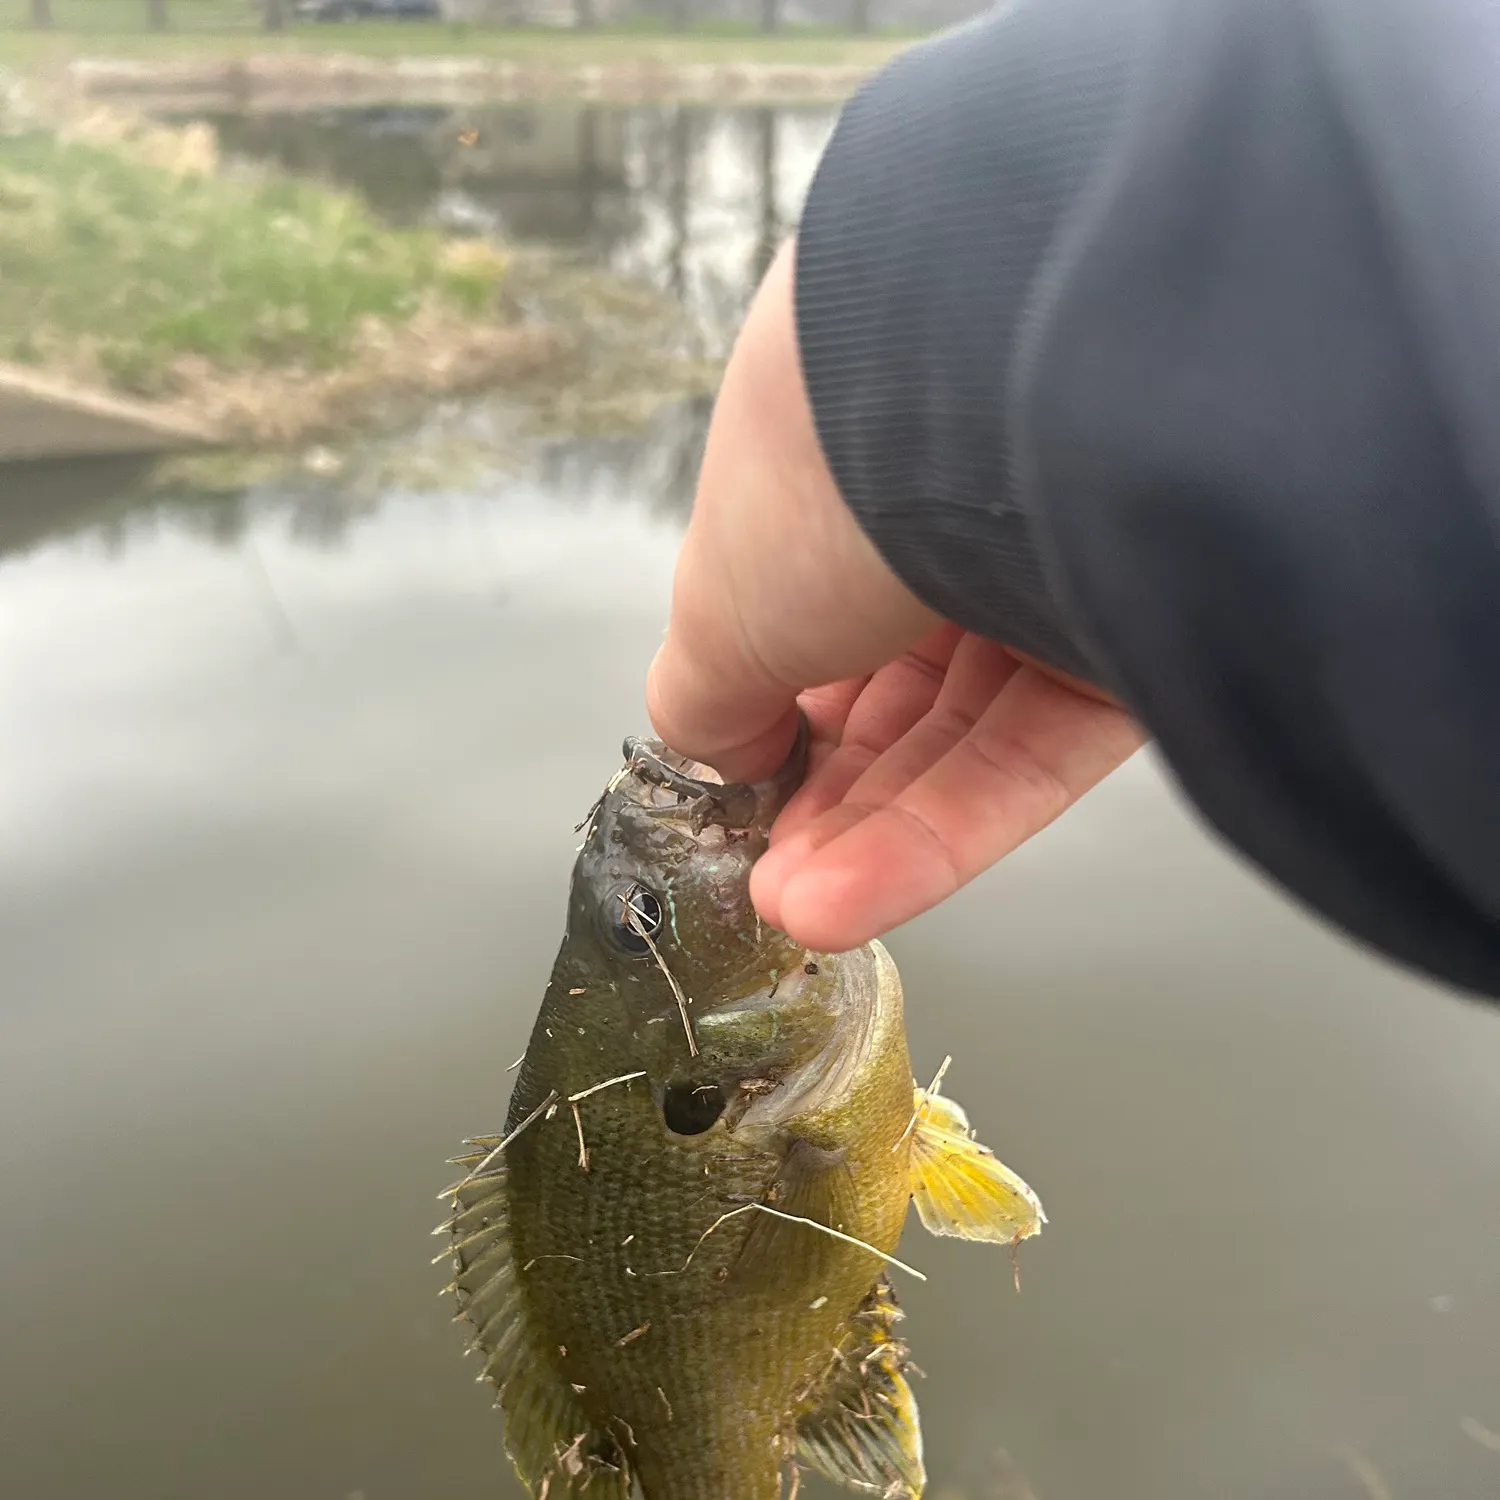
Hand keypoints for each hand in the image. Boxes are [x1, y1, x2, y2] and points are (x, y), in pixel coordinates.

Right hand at [646, 240, 1144, 951]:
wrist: (992, 401)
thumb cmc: (820, 467)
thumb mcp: (717, 599)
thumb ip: (707, 690)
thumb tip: (718, 754)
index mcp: (851, 448)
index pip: (817, 604)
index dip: (777, 710)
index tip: (742, 791)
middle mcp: (964, 492)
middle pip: (894, 680)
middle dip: (821, 793)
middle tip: (768, 876)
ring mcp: (1060, 558)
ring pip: (964, 728)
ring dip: (870, 832)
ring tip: (795, 906)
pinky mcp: (1140, 626)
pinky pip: (1033, 750)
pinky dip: (942, 832)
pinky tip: (848, 900)